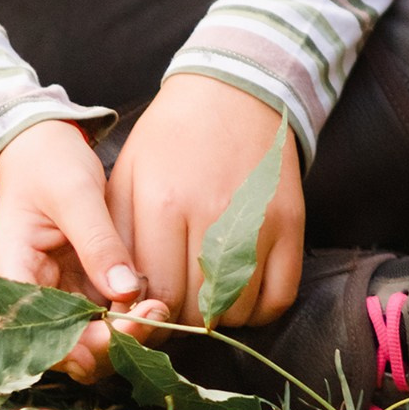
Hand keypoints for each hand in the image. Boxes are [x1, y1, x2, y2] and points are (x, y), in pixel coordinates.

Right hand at [0, 118, 168, 383]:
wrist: (43, 143)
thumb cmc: (48, 162)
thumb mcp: (74, 193)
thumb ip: (98, 241)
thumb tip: (127, 291)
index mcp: (13, 273)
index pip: (39, 333)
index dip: (81, 343)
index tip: (125, 326)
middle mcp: (32, 294)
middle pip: (68, 346)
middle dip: (111, 342)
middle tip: (154, 314)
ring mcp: (57, 293)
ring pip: (89, 339)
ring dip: (124, 333)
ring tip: (159, 306)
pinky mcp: (79, 286)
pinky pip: (102, 317)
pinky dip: (127, 315)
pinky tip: (153, 298)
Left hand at [107, 73, 303, 329]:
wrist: (232, 92)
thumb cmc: (170, 137)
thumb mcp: (128, 176)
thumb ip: (117, 238)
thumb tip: (117, 300)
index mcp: (163, 202)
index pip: (157, 294)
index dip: (148, 313)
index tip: (146, 309)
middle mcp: (213, 215)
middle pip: (196, 310)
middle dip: (180, 317)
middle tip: (175, 302)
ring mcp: (258, 221)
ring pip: (237, 311)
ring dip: (218, 316)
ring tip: (204, 292)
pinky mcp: (291, 224)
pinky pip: (278, 298)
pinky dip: (258, 310)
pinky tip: (239, 290)